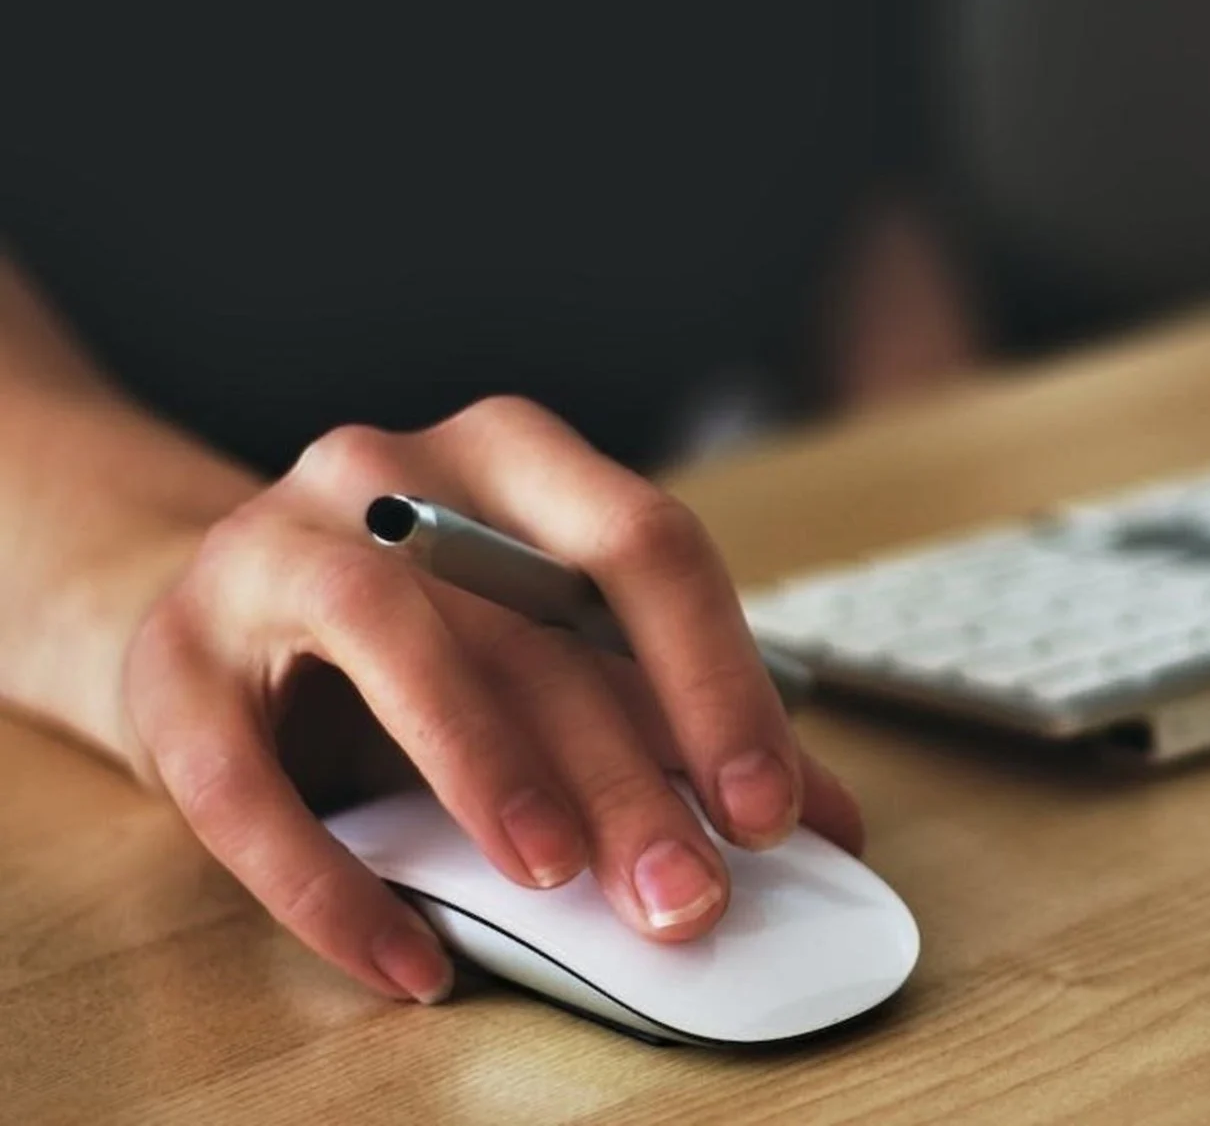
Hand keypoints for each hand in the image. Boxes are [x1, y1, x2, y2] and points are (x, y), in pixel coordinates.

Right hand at [122, 396, 862, 1003]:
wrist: (216, 619)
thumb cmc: (424, 637)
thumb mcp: (555, 655)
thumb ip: (679, 722)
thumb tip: (827, 822)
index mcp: (516, 460)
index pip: (644, 545)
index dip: (717, 680)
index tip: (770, 809)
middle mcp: (391, 474)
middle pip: (531, 618)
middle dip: (625, 771)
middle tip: (686, 894)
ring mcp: (268, 551)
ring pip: (390, 638)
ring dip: (486, 766)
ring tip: (555, 879)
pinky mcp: (171, 662)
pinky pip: (242, 780)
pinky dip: (332, 883)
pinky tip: (410, 961)